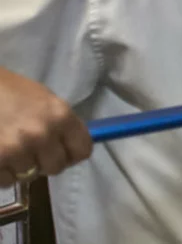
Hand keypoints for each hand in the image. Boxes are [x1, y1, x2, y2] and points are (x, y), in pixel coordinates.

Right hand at [0, 69, 91, 186]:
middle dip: (45, 162)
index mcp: (60, 116)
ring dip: (20, 167)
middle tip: (32, 151)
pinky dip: (2, 172)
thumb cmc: (9, 90)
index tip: (63, 152)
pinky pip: (6, 181)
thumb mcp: (44, 99)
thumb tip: (69, 147)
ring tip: (9, 148)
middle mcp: (41, 135)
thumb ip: (60, 124)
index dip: (72, 153)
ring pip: (28, 176)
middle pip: (56, 167)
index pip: (82, 150)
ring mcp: (16, 150)